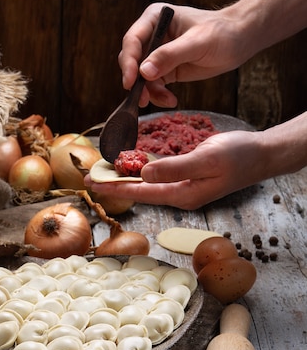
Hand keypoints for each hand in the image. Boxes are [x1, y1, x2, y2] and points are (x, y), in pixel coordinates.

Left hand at [86, 130, 264, 209]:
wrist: (262, 155)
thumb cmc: (239, 156)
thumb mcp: (206, 159)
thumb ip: (175, 167)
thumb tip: (143, 173)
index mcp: (182, 195)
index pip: (141, 193)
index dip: (115, 188)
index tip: (93, 184)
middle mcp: (180, 195)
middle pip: (140, 191)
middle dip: (114, 185)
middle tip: (89, 179)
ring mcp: (184, 188)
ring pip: (147, 184)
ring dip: (125, 177)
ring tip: (104, 172)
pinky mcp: (187, 177)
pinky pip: (158, 176)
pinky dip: (141, 170)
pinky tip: (130, 165)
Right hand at [118, 3, 245, 107]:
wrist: (238, 41)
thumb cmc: (222, 33)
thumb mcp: (196, 43)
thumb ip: (170, 56)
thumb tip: (143, 72)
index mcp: (155, 19)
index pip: (133, 40)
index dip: (128, 62)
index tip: (130, 82)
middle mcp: (151, 35)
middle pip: (132, 61)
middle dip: (136, 81)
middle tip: (142, 99)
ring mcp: (156, 54)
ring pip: (140, 77)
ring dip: (149, 92)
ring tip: (167, 99)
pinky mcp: (164, 69)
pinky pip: (153, 86)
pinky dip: (158, 95)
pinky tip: (171, 100)